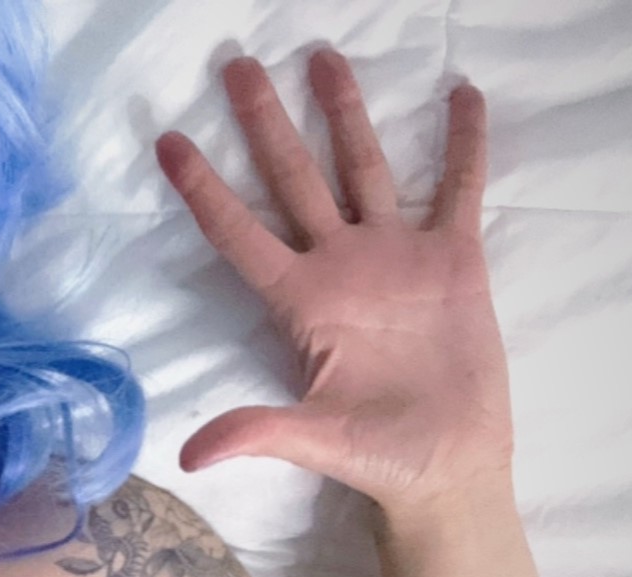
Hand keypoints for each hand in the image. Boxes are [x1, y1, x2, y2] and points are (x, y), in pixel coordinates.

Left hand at [159, 50, 512, 515]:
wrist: (446, 464)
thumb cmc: (376, 455)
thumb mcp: (313, 440)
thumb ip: (257, 432)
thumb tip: (190, 456)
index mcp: (299, 300)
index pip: (238, 233)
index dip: (203, 189)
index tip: (168, 143)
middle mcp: (339, 266)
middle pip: (293, 179)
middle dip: (265, 123)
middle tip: (236, 68)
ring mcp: (394, 257)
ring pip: (363, 168)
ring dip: (346, 113)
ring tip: (323, 58)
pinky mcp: (452, 260)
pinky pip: (457, 187)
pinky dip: (462, 144)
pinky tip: (461, 96)